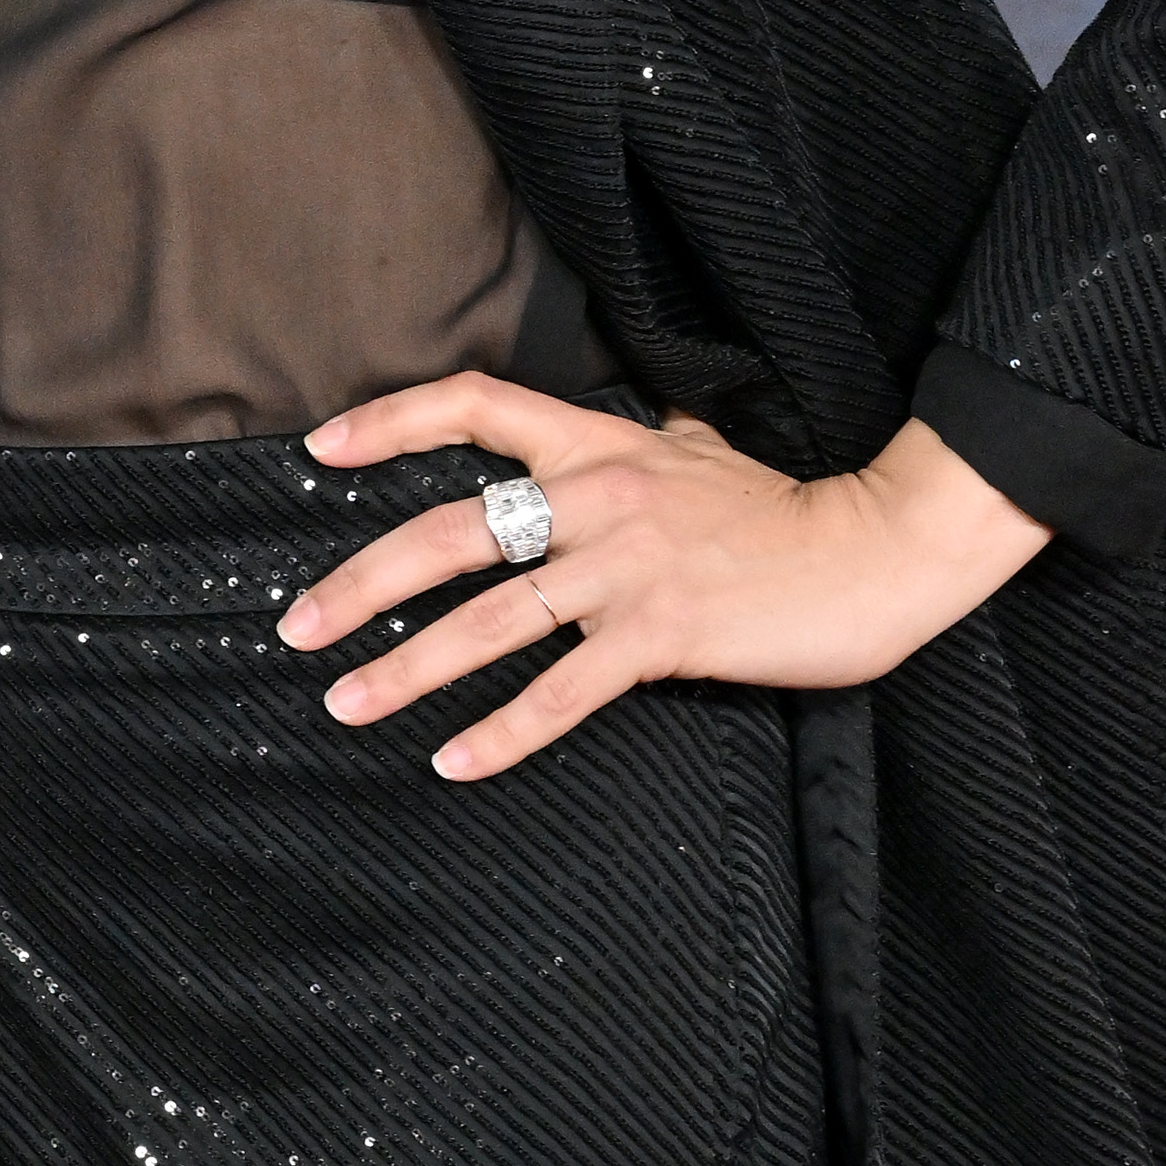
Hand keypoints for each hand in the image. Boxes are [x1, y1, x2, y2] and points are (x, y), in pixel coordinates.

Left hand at [276, 375, 1050, 780]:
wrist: (868, 550)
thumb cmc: (777, 506)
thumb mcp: (693, 445)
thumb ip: (635, 436)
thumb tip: (614, 422)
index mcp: (595, 442)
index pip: (472, 404)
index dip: (389, 422)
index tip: (319, 451)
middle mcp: (596, 496)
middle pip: (449, 533)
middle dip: (361, 583)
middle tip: (298, 628)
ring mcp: (626, 568)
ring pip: (490, 622)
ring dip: (408, 668)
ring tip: (346, 703)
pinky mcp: (663, 635)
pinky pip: (564, 692)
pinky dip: (503, 732)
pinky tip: (453, 761)